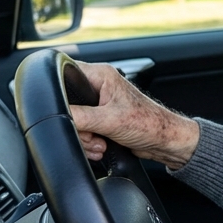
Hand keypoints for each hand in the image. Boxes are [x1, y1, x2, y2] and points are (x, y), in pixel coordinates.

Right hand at [69, 62, 199, 168]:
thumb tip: (58, 116)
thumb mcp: (108, 121)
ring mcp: (99, 103)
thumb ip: (79, 117)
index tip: (70, 113)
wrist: (164, 142)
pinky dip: (89, 142)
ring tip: (100, 143)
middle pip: (67, 104)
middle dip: (78, 126)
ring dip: (85, 138)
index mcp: (100, 75)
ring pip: (74, 120)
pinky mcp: (101, 119)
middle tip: (93, 134)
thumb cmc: (148, 124)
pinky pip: (83, 130)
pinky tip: (101, 146)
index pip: (64, 75)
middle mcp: (99, 85)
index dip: (60, 95)